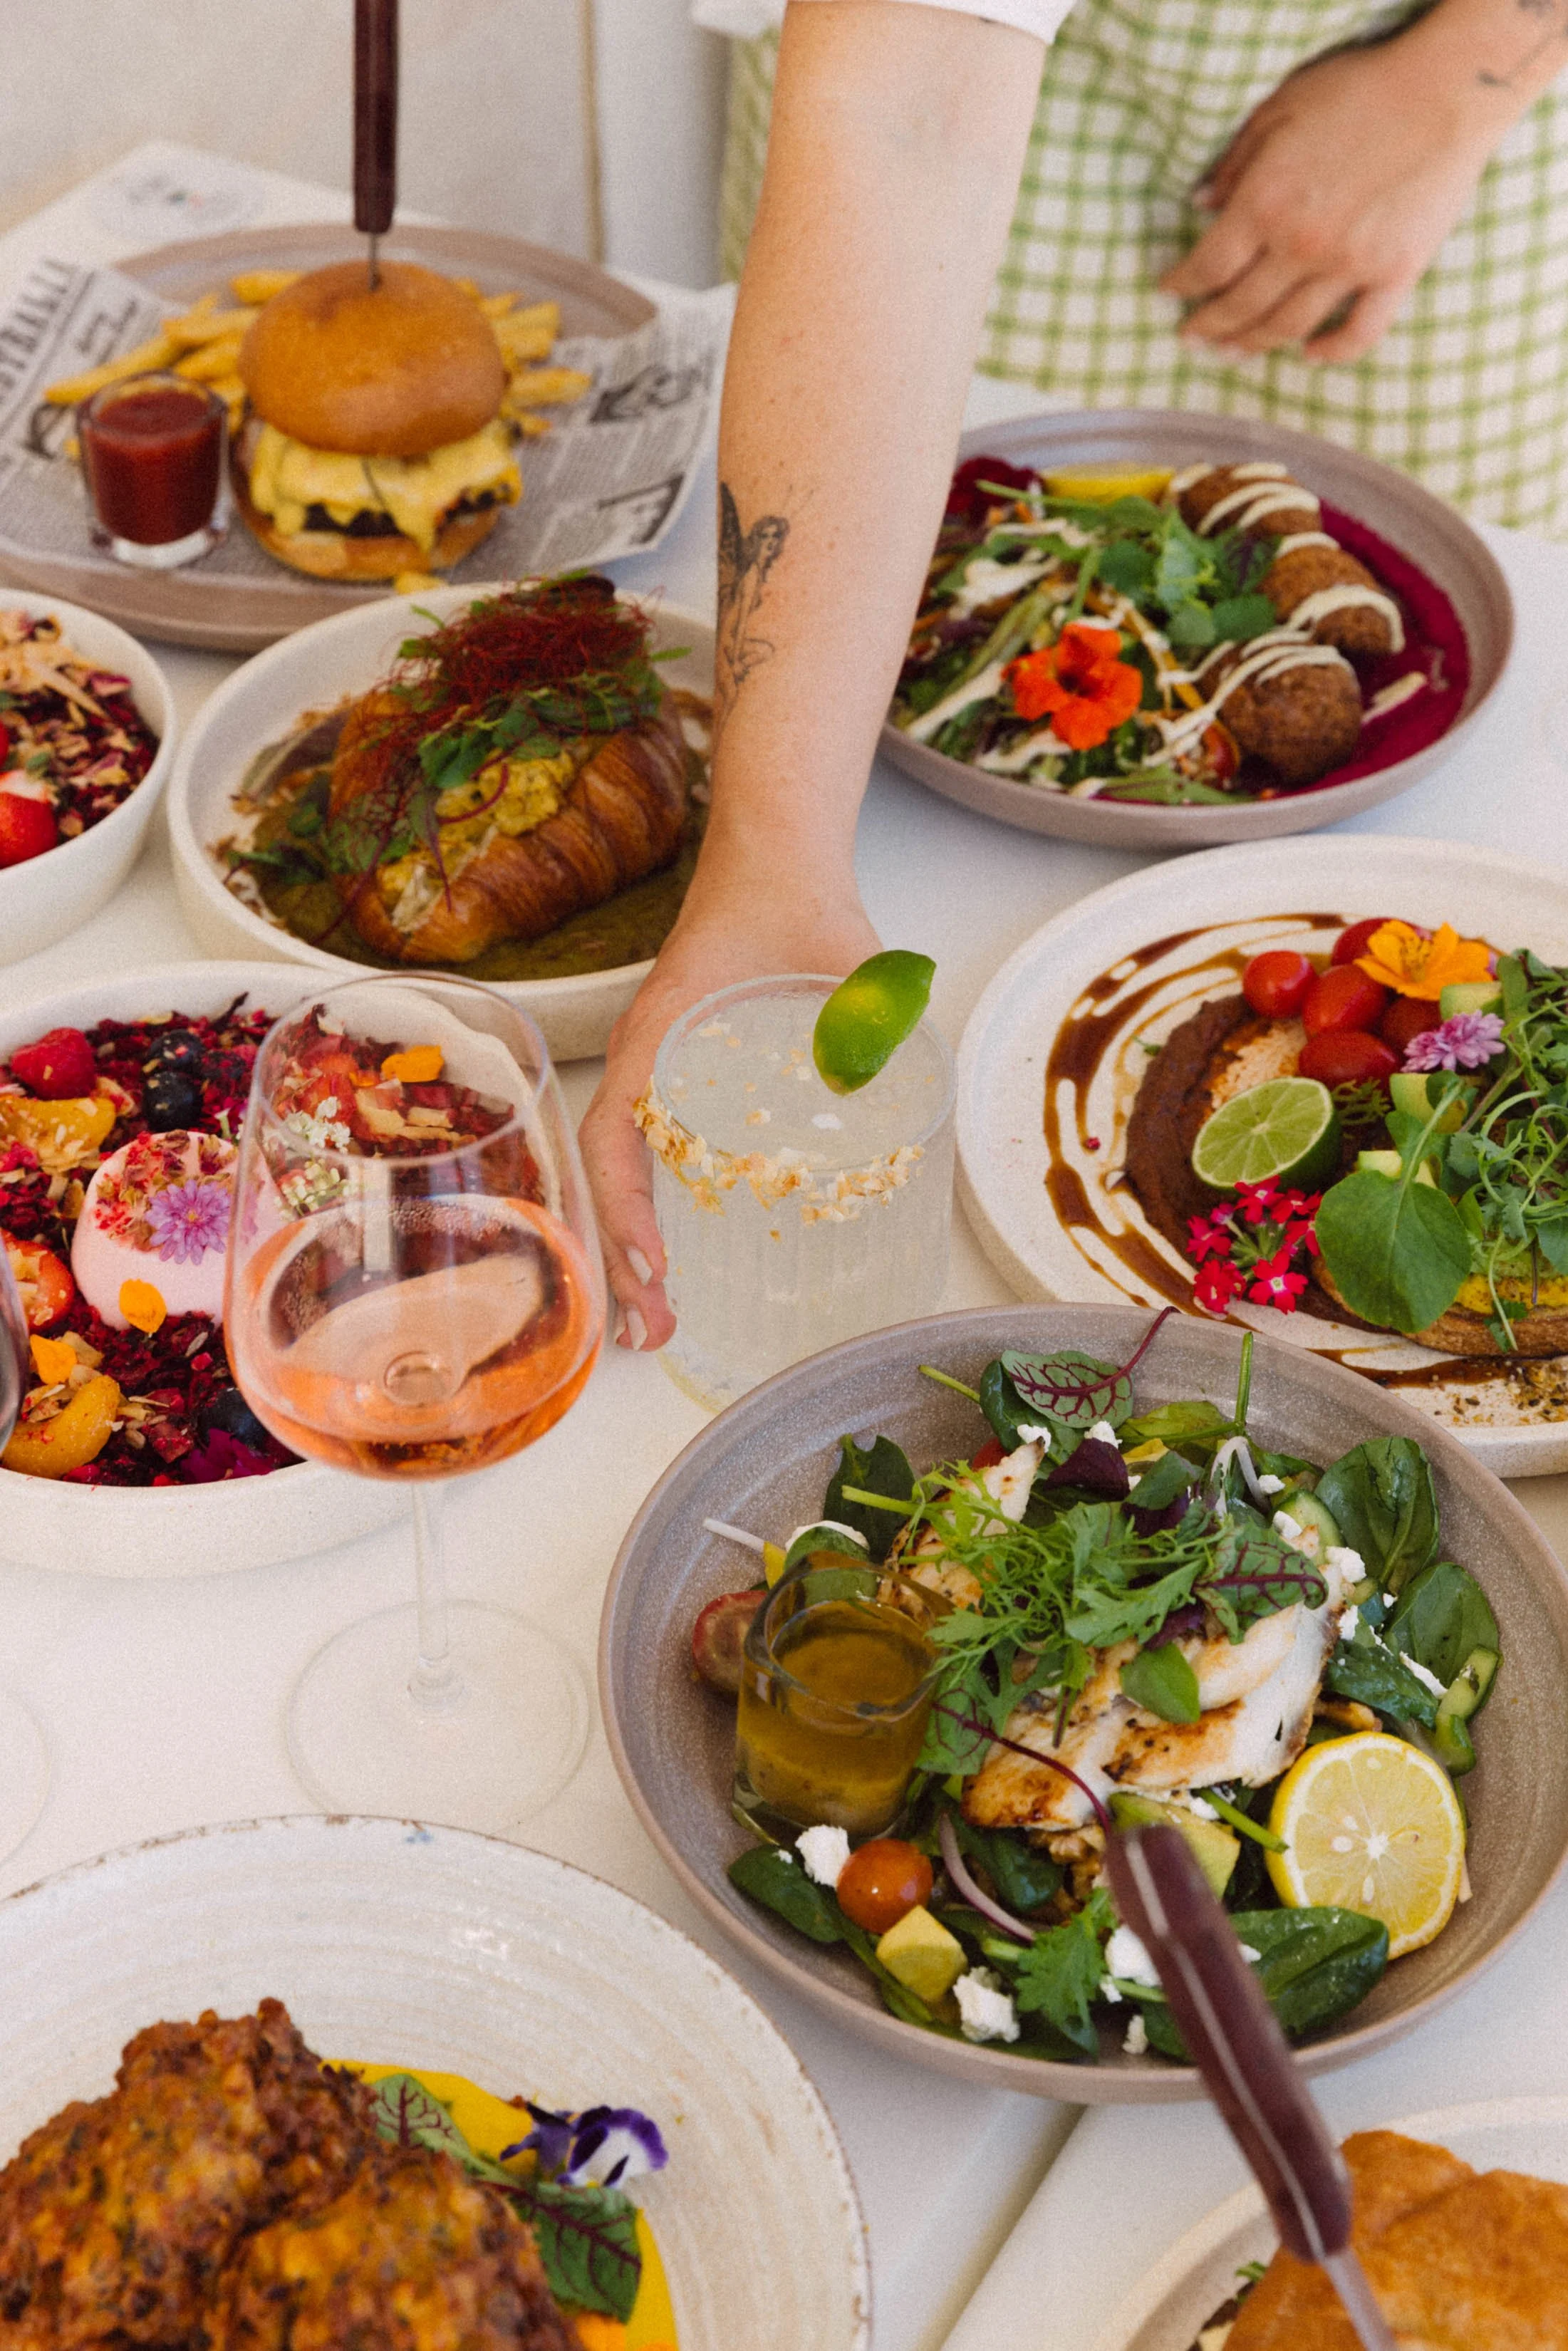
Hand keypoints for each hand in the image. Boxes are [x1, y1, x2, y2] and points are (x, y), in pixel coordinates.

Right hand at [579, 855, 879, 1349]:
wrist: (776, 859)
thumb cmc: (795, 904)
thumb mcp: (846, 965)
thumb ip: (876, 1016)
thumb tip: (896, 1083)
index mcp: (659, 1038)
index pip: (618, 1136)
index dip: (627, 1208)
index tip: (653, 1265)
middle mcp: (645, 1063)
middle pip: (612, 1177)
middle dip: (625, 1262)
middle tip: (654, 1335)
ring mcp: (658, 1075)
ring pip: (627, 1175)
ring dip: (633, 1249)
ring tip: (656, 1323)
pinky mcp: (683, 1082)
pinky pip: (654, 1157)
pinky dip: (655, 1214)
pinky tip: (682, 1260)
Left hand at [1161, 35, 1497, 361]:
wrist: (1449, 88)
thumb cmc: (1360, 88)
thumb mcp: (1280, 109)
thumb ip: (1235, 163)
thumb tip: (1200, 204)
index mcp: (1266, 204)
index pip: (1207, 265)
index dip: (1180, 284)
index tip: (1167, 291)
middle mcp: (1301, 246)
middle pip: (1241, 306)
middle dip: (1208, 326)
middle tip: (1191, 337)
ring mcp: (1350, 266)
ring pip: (1289, 327)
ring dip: (1254, 344)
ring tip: (1234, 352)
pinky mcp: (1395, 274)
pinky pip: (1359, 334)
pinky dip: (1332, 353)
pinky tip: (1311, 357)